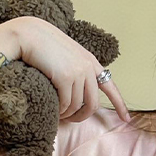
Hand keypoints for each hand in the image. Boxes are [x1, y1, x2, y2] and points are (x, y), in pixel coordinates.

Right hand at [0, 16, 129, 123]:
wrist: (28, 34)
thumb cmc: (44, 46)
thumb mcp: (68, 55)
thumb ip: (78, 70)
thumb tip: (80, 95)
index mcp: (91, 62)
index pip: (110, 86)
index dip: (120, 104)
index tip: (127, 119)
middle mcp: (88, 67)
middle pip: (93, 104)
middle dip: (83, 116)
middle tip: (72, 120)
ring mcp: (78, 72)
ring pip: (78, 106)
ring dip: (69, 115)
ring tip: (59, 115)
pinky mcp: (65, 78)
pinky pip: (66, 104)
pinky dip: (61, 112)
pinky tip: (55, 112)